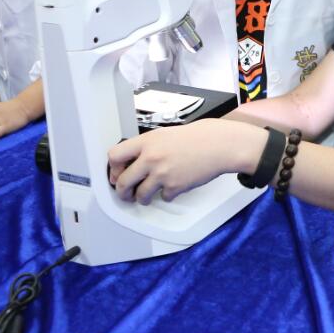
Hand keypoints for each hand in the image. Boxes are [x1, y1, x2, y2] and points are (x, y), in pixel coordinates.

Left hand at [107, 119, 264, 204]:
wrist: (220, 144)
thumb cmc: (198, 137)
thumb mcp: (167, 134)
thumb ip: (149, 146)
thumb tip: (134, 161)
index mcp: (147, 142)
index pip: (115, 156)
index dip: (114, 169)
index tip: (117, 174)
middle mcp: (151, 158)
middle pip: (123, 182)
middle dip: (123, 191)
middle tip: (125, 193)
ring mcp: (162, 174)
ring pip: (140, 195)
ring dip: (142, 198)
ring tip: (147, 196)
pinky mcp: (175, 186)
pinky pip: (163, 197)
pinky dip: (167, 195)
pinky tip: (173, 187)